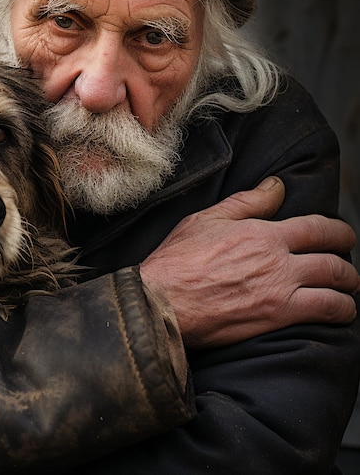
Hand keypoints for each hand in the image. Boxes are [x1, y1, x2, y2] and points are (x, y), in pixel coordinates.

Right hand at [140, 176, 358, 347]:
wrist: (163, 300)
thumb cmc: (178, 260)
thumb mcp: (206, 220)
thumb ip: (247, 203)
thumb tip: (276, 186)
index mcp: (263, 234)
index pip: (317, 228)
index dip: (338, 231)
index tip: (342, 236)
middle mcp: (278, 261)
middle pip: (333, 260)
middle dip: (347, 263)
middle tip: (347, 267)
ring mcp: (280, 291)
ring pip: (336, 289)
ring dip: (348, 290)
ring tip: (346, 292)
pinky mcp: (276, 318)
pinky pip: (325, 313)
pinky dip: (340, 313)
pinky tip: (337, 313)